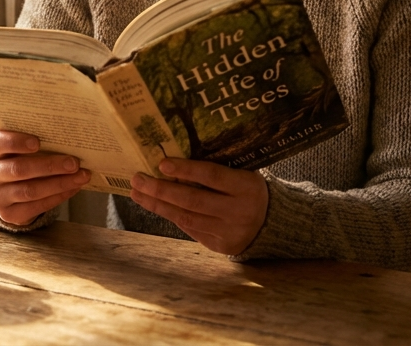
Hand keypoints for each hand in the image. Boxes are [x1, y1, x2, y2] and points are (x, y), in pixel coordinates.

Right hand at [0, 130, 90, 226]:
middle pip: (19, 169)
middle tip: (74, 163)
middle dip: (49, 166)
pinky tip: (73, 188)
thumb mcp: (16, 145)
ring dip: (59, 183)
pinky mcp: (8, 214)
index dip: (15, 142)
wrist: (4, 188)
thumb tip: (66, 136)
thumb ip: (33, 138)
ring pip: (30, 190)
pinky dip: (58, 196)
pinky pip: (36, 206)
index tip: (37, 142)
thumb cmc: (17, 157)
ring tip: (81, 176)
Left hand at [129, 158, 268, 255]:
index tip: (161, 163)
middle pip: (193, 200)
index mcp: (246, 186)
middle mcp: (238, 211)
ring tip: (137, 193)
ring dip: (158, 205)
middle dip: (161, 190)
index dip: (186, 170)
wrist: (273, 222)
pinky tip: (156, 206)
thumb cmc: (248, 190)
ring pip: (187, 217)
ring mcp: (229, 231)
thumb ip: (213, 172)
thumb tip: (170, 165)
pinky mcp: (221, 245)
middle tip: (137, 179)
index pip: (212, 176)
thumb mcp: (240, 175)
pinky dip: (172, 216)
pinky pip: (190, 229)